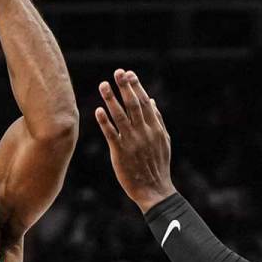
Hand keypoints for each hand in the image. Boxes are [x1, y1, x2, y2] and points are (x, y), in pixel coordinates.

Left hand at [95, 70, 175, 211]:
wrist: (154, 190)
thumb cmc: (158, 165)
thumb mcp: (163, 141)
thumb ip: (157, 120)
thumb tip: (151, 100)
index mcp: (155, 128)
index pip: (145, 102)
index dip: (136, 86)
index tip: (128, 74)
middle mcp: (144, 132)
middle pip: (133, 105)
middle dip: (124, 87)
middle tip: (117, 72)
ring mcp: (132, 142)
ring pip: (120, 116)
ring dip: (111, 99)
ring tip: (103, 85)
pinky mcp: (120, 152)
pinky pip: (111, 134)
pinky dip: (104, 122)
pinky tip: (98, 111)